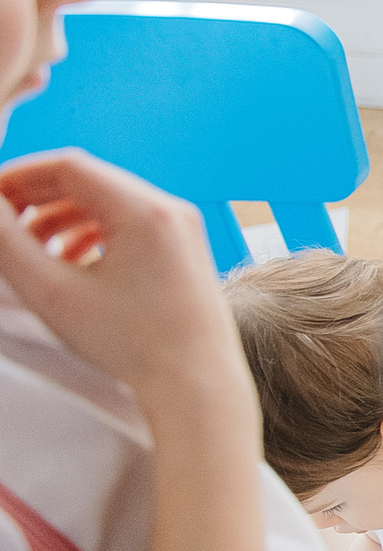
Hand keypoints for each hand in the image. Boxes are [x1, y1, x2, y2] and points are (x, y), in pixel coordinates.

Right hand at [0, 152, 253, 419]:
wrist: (196, 383)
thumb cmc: (131, 343)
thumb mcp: (52, 290)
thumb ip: (7, 244)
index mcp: (145, 210)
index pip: (68, 167)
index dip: (19, 177)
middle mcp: (171, 210)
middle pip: (89, 181)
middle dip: (37, 197)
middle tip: (1, 220)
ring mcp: (183, 229)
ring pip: (108, 203)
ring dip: (62, 217)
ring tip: (27, 247)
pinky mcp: (184, 251)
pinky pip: (129, 224)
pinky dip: (91, 233)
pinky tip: (67, 261)